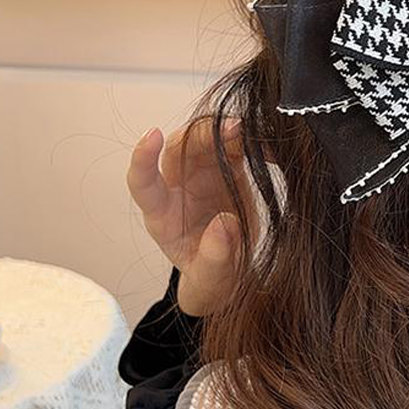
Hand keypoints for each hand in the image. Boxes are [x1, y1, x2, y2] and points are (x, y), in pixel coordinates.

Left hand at [127, 115, 241, 309]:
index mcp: (161, 215)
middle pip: (178, 149)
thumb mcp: (211, 279)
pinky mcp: (226, 169)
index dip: (143, 158)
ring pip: (204, 139)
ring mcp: (200, 175)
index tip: (151, 135)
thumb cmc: (212, 276)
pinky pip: (232, 144)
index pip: (142, 182)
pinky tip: (265, 145)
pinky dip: (247, 139)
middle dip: (200, 136)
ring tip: (248, 132)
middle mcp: (177, 188)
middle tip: (231, 131)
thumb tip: (224, 224)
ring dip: (224, 130)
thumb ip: (215, 256)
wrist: (232, 270)